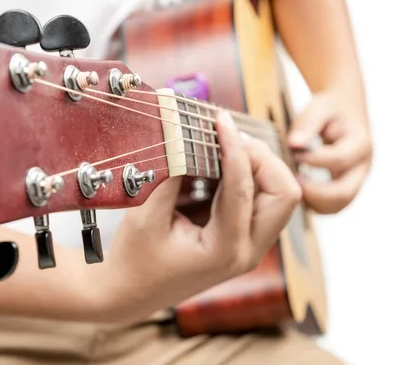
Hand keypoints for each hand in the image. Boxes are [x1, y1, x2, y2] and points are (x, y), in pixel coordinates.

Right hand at [103, 111, 300, 320]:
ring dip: (259, 166)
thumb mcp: (146, 215)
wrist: (129, 294)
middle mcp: (247, 252)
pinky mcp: (243, 240)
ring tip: (225, 146)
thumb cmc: (133, 260)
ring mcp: (250, 248)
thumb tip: (186, 133)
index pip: (243, 189)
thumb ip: (171, 174)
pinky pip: (263, 201)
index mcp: (225, 251)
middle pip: (285, 194)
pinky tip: (221, 163)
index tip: (221, 120)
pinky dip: (250, 176)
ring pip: (280, 197)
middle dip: (262, 159)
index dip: (234, 148)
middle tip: (228, 138)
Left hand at [288, 87, 371, 213]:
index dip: (311, 159)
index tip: (292, 152)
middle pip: (343, 194)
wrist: (345, 111)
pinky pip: (331, 206)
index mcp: (360, 144)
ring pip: (337, 206)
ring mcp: (356, 181)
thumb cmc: (330, 109)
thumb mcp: (319, 108)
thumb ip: (307, 125)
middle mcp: (362, 167)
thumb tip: (294, 144)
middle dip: (313, 192)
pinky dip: (313, 203)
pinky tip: (297, 188)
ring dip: (312, 201)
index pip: (338, 160)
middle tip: (290, 180)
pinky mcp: (346, 188)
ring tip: (292, 185)